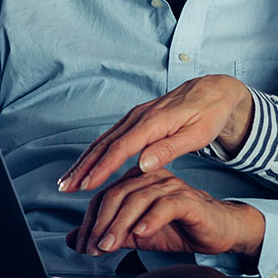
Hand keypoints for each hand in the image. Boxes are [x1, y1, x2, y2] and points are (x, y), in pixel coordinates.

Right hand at [58, 75, 254, 192]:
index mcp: (153, 122)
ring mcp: (134, 117)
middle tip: (65, 187)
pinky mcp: (134, 119)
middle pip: (104, 144)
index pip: (121, 148)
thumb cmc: (209, 114)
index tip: (86, 185)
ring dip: (83, 161)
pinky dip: (94, 154)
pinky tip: (85, 166)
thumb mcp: (198, 134)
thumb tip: (143, 165)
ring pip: (102, 141)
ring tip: (67, 181)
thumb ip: (170, 149)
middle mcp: (138, 117)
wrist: (213, 90)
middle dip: (82, 167)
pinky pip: (109, 138)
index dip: (102, 168)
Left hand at [63, 167, 264, 258]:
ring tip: (111, 245)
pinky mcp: (188, 199)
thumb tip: (74, 239)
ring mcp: (170, 186)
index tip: (82, 245)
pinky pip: (165, 205)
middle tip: (94, 248)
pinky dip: (150, 220)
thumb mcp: (137, 234)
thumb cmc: (180, 228)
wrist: (218, 231)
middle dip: (101, 224)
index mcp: (136, 181)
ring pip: (137, 199)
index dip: (90, 222)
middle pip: (117, 195)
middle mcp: (151, 178)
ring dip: (120, 225)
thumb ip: (109, 234)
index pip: (104, 197)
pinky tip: (141, 234)